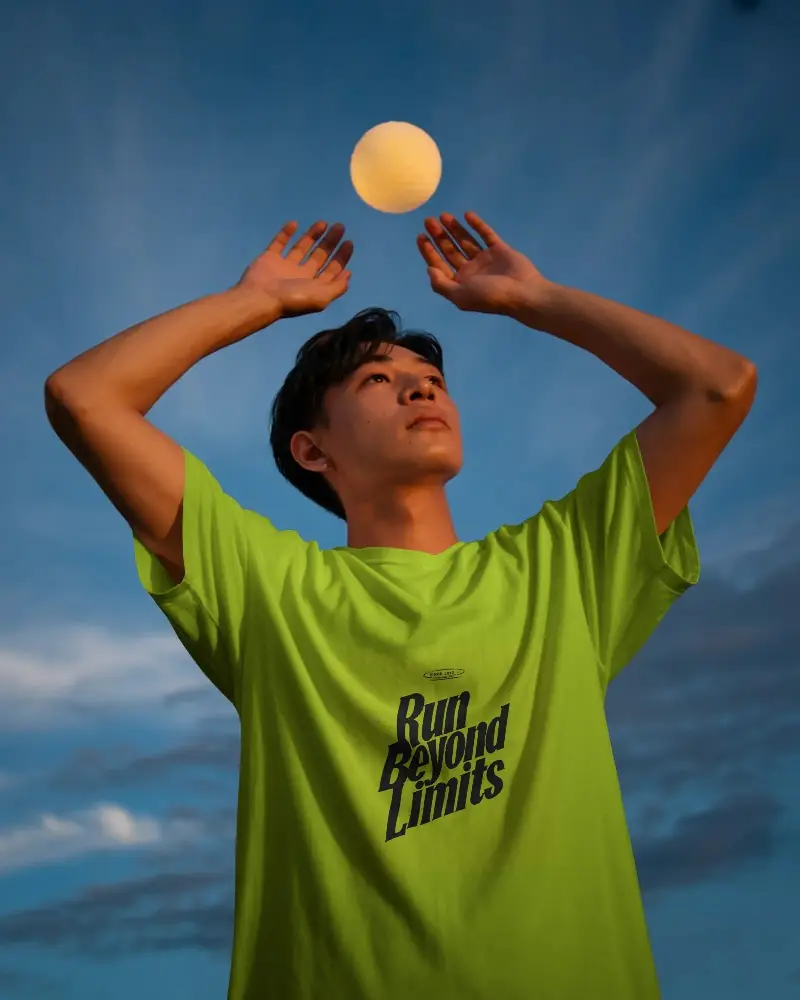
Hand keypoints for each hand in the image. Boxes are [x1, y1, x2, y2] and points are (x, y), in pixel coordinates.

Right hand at [236, 220, 353, 318]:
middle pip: (319, 256)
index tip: (348, 242)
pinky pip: (279, 243)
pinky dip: (285, 233)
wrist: (260, 297)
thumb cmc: (293, 298)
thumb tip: (348, 274)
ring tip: (323, 222)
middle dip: (330, 242)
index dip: (341, 257)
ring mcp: (285, 266)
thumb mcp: (322, 297)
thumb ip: (337, 286)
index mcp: (314, 286)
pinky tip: (294, 223)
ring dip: (312, 235)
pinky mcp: (270, 258)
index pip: (331, 269)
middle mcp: (301, 276)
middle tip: (340, 227)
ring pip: (301, 248)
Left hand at [417, 211, 551, 315]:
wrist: (523, 293)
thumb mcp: (460, 296)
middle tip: (429, 220)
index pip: (439, 265)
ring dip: (454, 229)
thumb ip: (441, 284)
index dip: (428, 251)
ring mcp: (485, 260)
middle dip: (439, 236)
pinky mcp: (499, 250)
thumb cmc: (490, 296)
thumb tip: (429, 269)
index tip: (421, 236)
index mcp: (460, 284)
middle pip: (450, 251)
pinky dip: (477, 225)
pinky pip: (486, 234)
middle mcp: (470, 271)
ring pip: (466, 241)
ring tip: (443, 215)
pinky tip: (467, 215)